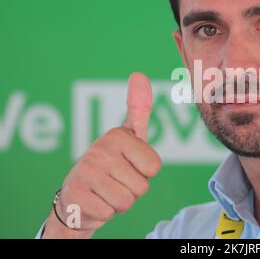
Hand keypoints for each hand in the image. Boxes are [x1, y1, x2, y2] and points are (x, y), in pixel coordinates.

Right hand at [42, 73, 160, 237]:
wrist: (77, 197)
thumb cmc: (112, 164)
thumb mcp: (129, 136)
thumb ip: (139, 108)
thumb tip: (139, 74)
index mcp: (117, 135)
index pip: (154, 166)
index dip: (145, 172)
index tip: (128, 165)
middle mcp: (99, 149)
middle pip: (142, 186)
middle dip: (133, 189)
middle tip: (116, 180)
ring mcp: (86, 172)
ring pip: (127, 201)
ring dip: (120, 201)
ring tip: (106, 190)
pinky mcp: (77, 195)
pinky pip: (110, 213)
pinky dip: (105, 212)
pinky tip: (94, 201)